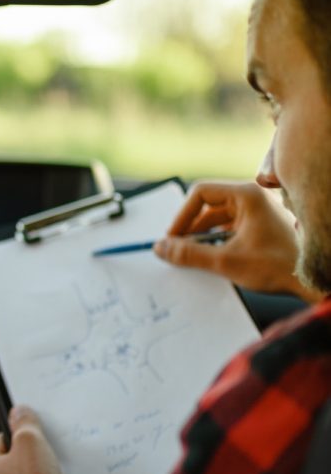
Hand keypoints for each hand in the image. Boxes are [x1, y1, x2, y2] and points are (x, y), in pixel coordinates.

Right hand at [153, 180, 318, 300]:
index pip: (201, 193)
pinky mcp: (261, 228)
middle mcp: (253, 199)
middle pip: (208, 208)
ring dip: (202, 239)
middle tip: (178, 252)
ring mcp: (258, 213)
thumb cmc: (277, 266)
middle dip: (190, 230)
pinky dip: (217, 243)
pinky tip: (212, 261)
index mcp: (246, 195)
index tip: (173, 238)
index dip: (182, 216)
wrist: (312, 280)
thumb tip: (160, 248)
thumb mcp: (225, 261)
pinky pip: (230, 230)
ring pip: (218, 221)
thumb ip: (189, 254)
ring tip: (194, 259)